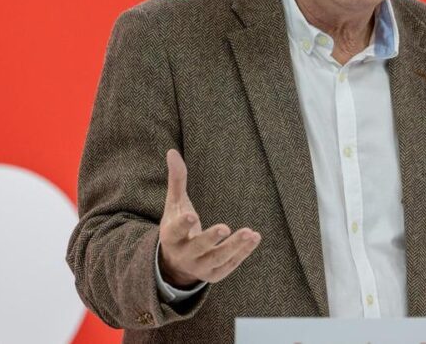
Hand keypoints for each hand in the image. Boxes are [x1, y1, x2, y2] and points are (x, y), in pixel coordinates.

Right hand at [158, 149, 260, 287]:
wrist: (175, 262)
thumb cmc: (177, 226)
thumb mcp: (174, 204)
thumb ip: (176, 180)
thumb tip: (172, 151)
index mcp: (170, 237)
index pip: (174, 232)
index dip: (182, 225)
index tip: (191, 216)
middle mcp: (183, 255)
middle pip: (197, 248)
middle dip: (210, 238)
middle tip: (224, 227)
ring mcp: (199, 267)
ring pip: (217, 259)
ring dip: (233, 247)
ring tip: (249, 232)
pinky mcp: (214, 274)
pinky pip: (230, 265)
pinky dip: (242, 253)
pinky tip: (254, 238)